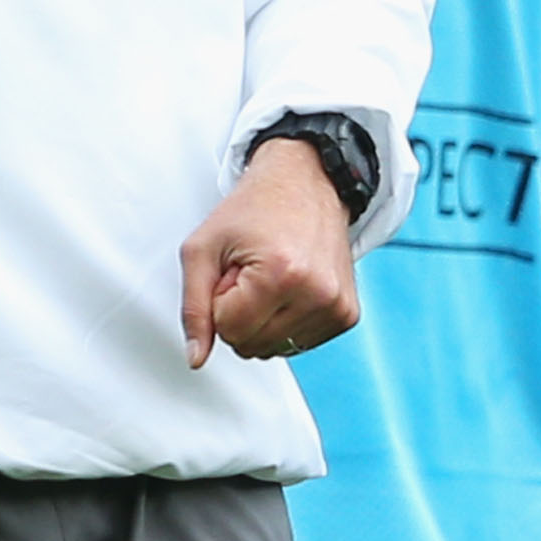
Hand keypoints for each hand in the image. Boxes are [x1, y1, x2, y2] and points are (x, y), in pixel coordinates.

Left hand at [179, 138, 358, 367]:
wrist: (306, 182)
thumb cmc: (254, 208)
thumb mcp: (203, 247)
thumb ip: (193, 307)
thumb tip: (197, 358)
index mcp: (280, 274)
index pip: (229, 331)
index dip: (220, 301)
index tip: (232, 270)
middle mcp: (317, 294)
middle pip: (252, 346)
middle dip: (240, 314)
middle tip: (249, 272)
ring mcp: (337, 307)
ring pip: (275, 350)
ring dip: (263, 319)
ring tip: (270, 277)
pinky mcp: (347, 315)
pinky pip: (299, 344)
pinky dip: (286, 321)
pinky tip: (290, 287)